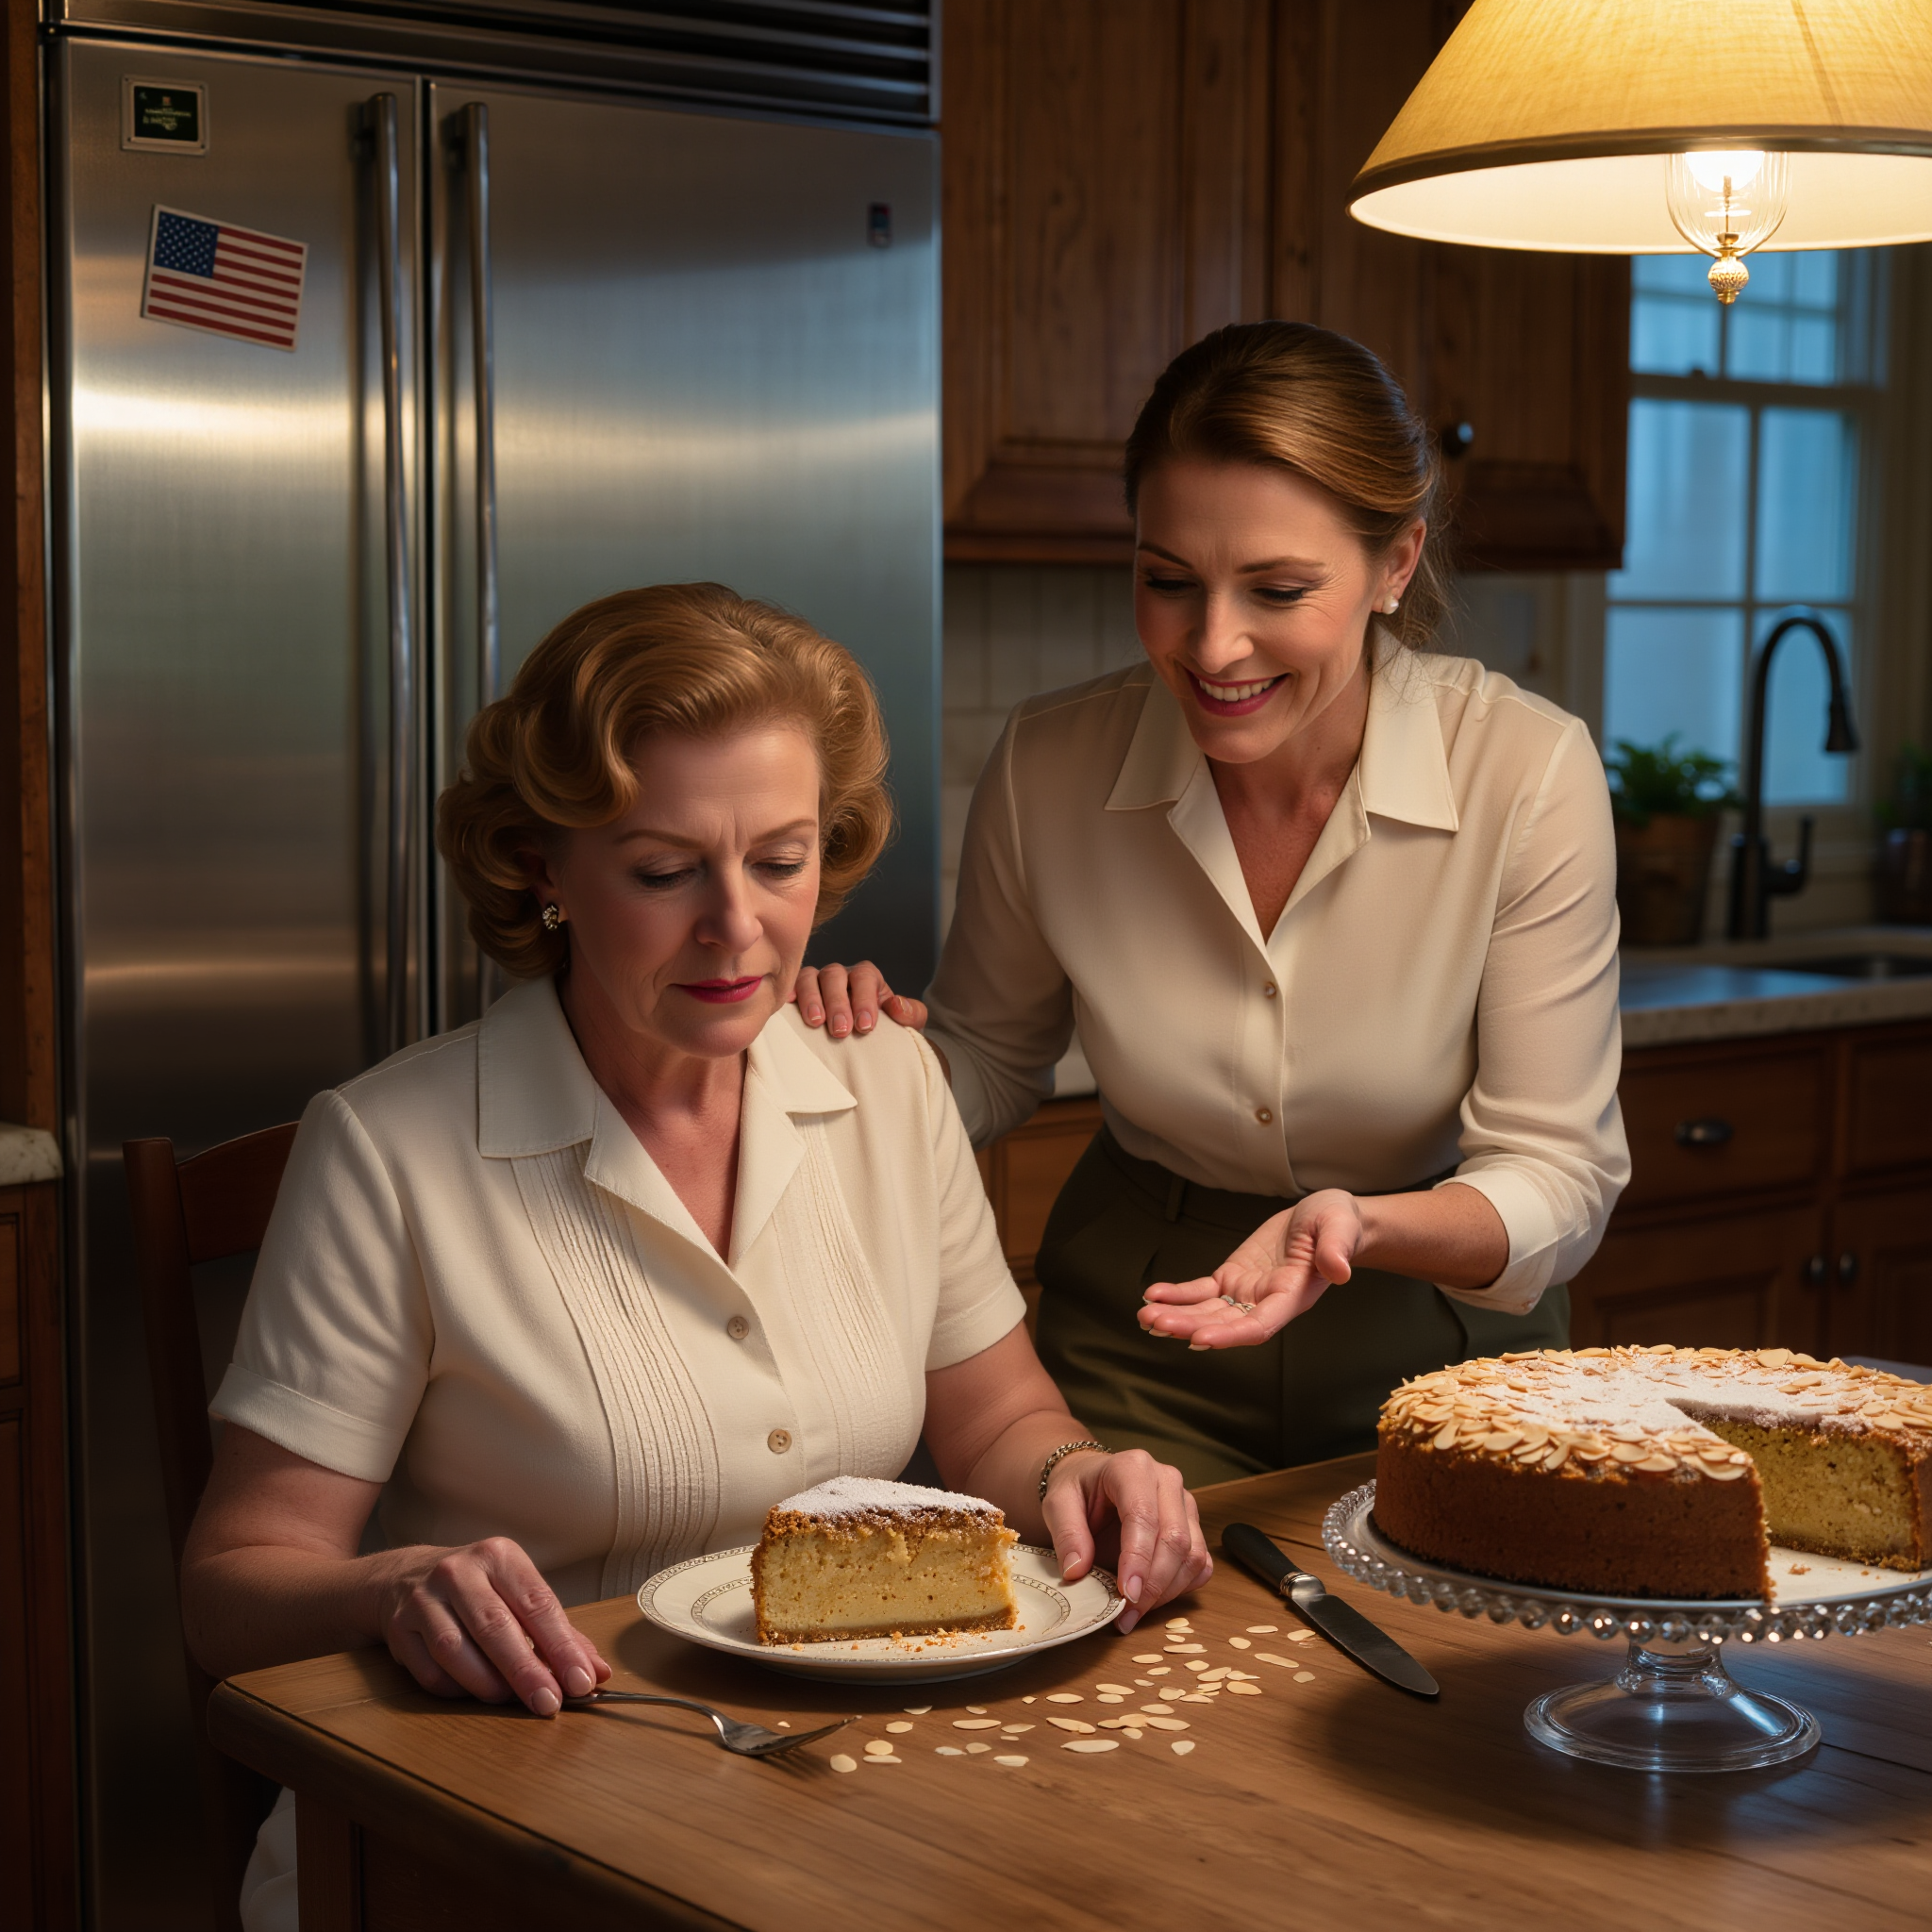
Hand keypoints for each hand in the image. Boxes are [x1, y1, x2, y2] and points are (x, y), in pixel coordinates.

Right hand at [378, 1536, 611, 1716]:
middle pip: (495, 1627)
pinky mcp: (399, 1629)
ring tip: (511, 1699)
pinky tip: (474, 1693)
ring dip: (488, 1683)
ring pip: (455, 1650)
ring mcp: (423, 1599)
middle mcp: (459, 1571)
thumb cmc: (477, 1589)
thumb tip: (597, 1672)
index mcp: (499, 1557)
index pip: (537, 1603)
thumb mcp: (519, 1594)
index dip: (561, 1646)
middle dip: (526, 1671)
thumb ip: (559, 1633)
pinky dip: (456, 1689)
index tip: (581, 1681)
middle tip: (549, 1703)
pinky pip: (429, 1671)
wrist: (404, 1577)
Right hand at [790, 960, 926, 1038]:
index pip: (865, 977)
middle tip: (841, 1031)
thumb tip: (897, 1006)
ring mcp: (817, 982)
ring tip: (815, 1022)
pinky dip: (789, 992)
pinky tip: (788, 1005)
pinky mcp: (798, 994)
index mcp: (867, 977)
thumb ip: (911, 1014)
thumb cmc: (886, 1031)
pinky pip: (790, 985)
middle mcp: (841, 975)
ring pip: (810, 977)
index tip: (865, 1027)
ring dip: (811, 997)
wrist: (867, 1042)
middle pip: (835, 976)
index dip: (864, 999)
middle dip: (838, 1003)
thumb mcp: (908, 1024)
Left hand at [1039, 1448, 1211, 1633]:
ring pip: (1192, 1555)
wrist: (1091, 1482)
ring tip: (1134, 1612)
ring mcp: (1185, 1503)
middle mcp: (1167, 1481)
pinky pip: (1200, 1564)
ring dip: (1167, 1592)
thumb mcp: (1057, 1504)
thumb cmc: (1078, 1491)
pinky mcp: (1193, 1526)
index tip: (1126, 1594)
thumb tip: (1076, 1572)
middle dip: (1153, 1584)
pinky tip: (1154, 1599)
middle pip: (1175, 1539)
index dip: (1138, 1559)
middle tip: (1126, 1614)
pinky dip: (1181, 1587)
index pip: (1144, 1515)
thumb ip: (1066, 1534)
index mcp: (1133, 1468)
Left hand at [1137, 1190, 1363, 1349]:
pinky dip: (1178, 1295)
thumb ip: (1337, 1249)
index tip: (1200, 1340)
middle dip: (1190, 1326)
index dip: (1230, 1335)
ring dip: (1177, 1316)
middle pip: (1225, 1323)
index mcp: (1292, 1296)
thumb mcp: (1340, 1227)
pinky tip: (1153, 1295)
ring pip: (1208, 1312)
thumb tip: (1339, 1271)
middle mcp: (1266, 1302)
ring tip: (1145, 1316)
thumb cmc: (1337, 1223)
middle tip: (1156, 1324)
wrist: (1326, 1218)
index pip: (1260, 1325)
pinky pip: (1202, 1292)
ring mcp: (1247, 1293)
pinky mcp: (1233, 1278)